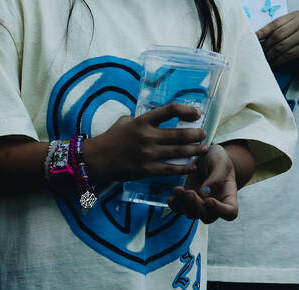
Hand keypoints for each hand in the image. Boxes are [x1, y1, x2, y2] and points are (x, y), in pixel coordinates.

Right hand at [83, 103, 207, 183]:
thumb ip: (141, 119)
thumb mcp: (125, 122)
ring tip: (203, 149)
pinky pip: (170, 169)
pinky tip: (192, 166)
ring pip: (179, 152)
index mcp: (143, 121)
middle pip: (181, 133)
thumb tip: (155, 118)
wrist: (94, 159)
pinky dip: (184, 168)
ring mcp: (147, 154)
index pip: (170, 110)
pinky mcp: (146, 169)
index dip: (187, 110)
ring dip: (195, 150)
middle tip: (203, 134)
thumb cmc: (109, 139)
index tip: (196, 114)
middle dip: (196, 134)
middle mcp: (147, 136)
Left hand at [166, 144, 238, 222]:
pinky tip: (171, 198)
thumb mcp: (220, 162)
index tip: (210, 200)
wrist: (205, 157)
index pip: (230, 212)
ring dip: (183, 205)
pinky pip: (180, 210)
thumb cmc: (218, 158)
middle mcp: (216, 204)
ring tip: (178, 189)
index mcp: (229, 196)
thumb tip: (205, 193)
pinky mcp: (187, 202)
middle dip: (197, 206)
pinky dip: (175, 206)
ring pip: (192, 215)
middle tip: (189, 192)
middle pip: (208, 217)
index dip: (220, 210)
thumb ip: (215, 177)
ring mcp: (201, 205)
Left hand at [258, 11, 298, 69]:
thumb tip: (256, 39)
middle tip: (258, 53)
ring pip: (280, 46)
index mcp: (297, 15)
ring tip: (264, 59)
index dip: (262, 32)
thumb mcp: (291, 31)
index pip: (275, 23)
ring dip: (269, 55)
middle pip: (276, 35)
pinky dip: (276, 61)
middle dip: (265, 46)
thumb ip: (278, 32)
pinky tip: (272, 64)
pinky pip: (286, 55)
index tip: (251, 39)